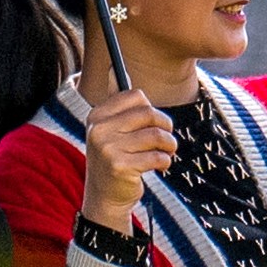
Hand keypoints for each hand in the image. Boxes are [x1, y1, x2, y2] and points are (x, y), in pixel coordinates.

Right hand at [79, 87, 169, 220]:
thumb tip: (116, 70)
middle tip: (167, 139)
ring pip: (156, 135)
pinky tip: (160, 166)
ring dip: (169, 145)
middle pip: (149, 113)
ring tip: (167, 152)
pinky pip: (157, 157)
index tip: (153, 123)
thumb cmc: (116, 159)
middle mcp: (99, 129)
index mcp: (97, 116)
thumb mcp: (111, 131)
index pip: (135, 96)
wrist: (105, 196)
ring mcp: (108, 148)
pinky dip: (165, 161)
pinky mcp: (120, 167)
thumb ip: (122, 109)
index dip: (152, 108)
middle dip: (166, 125)